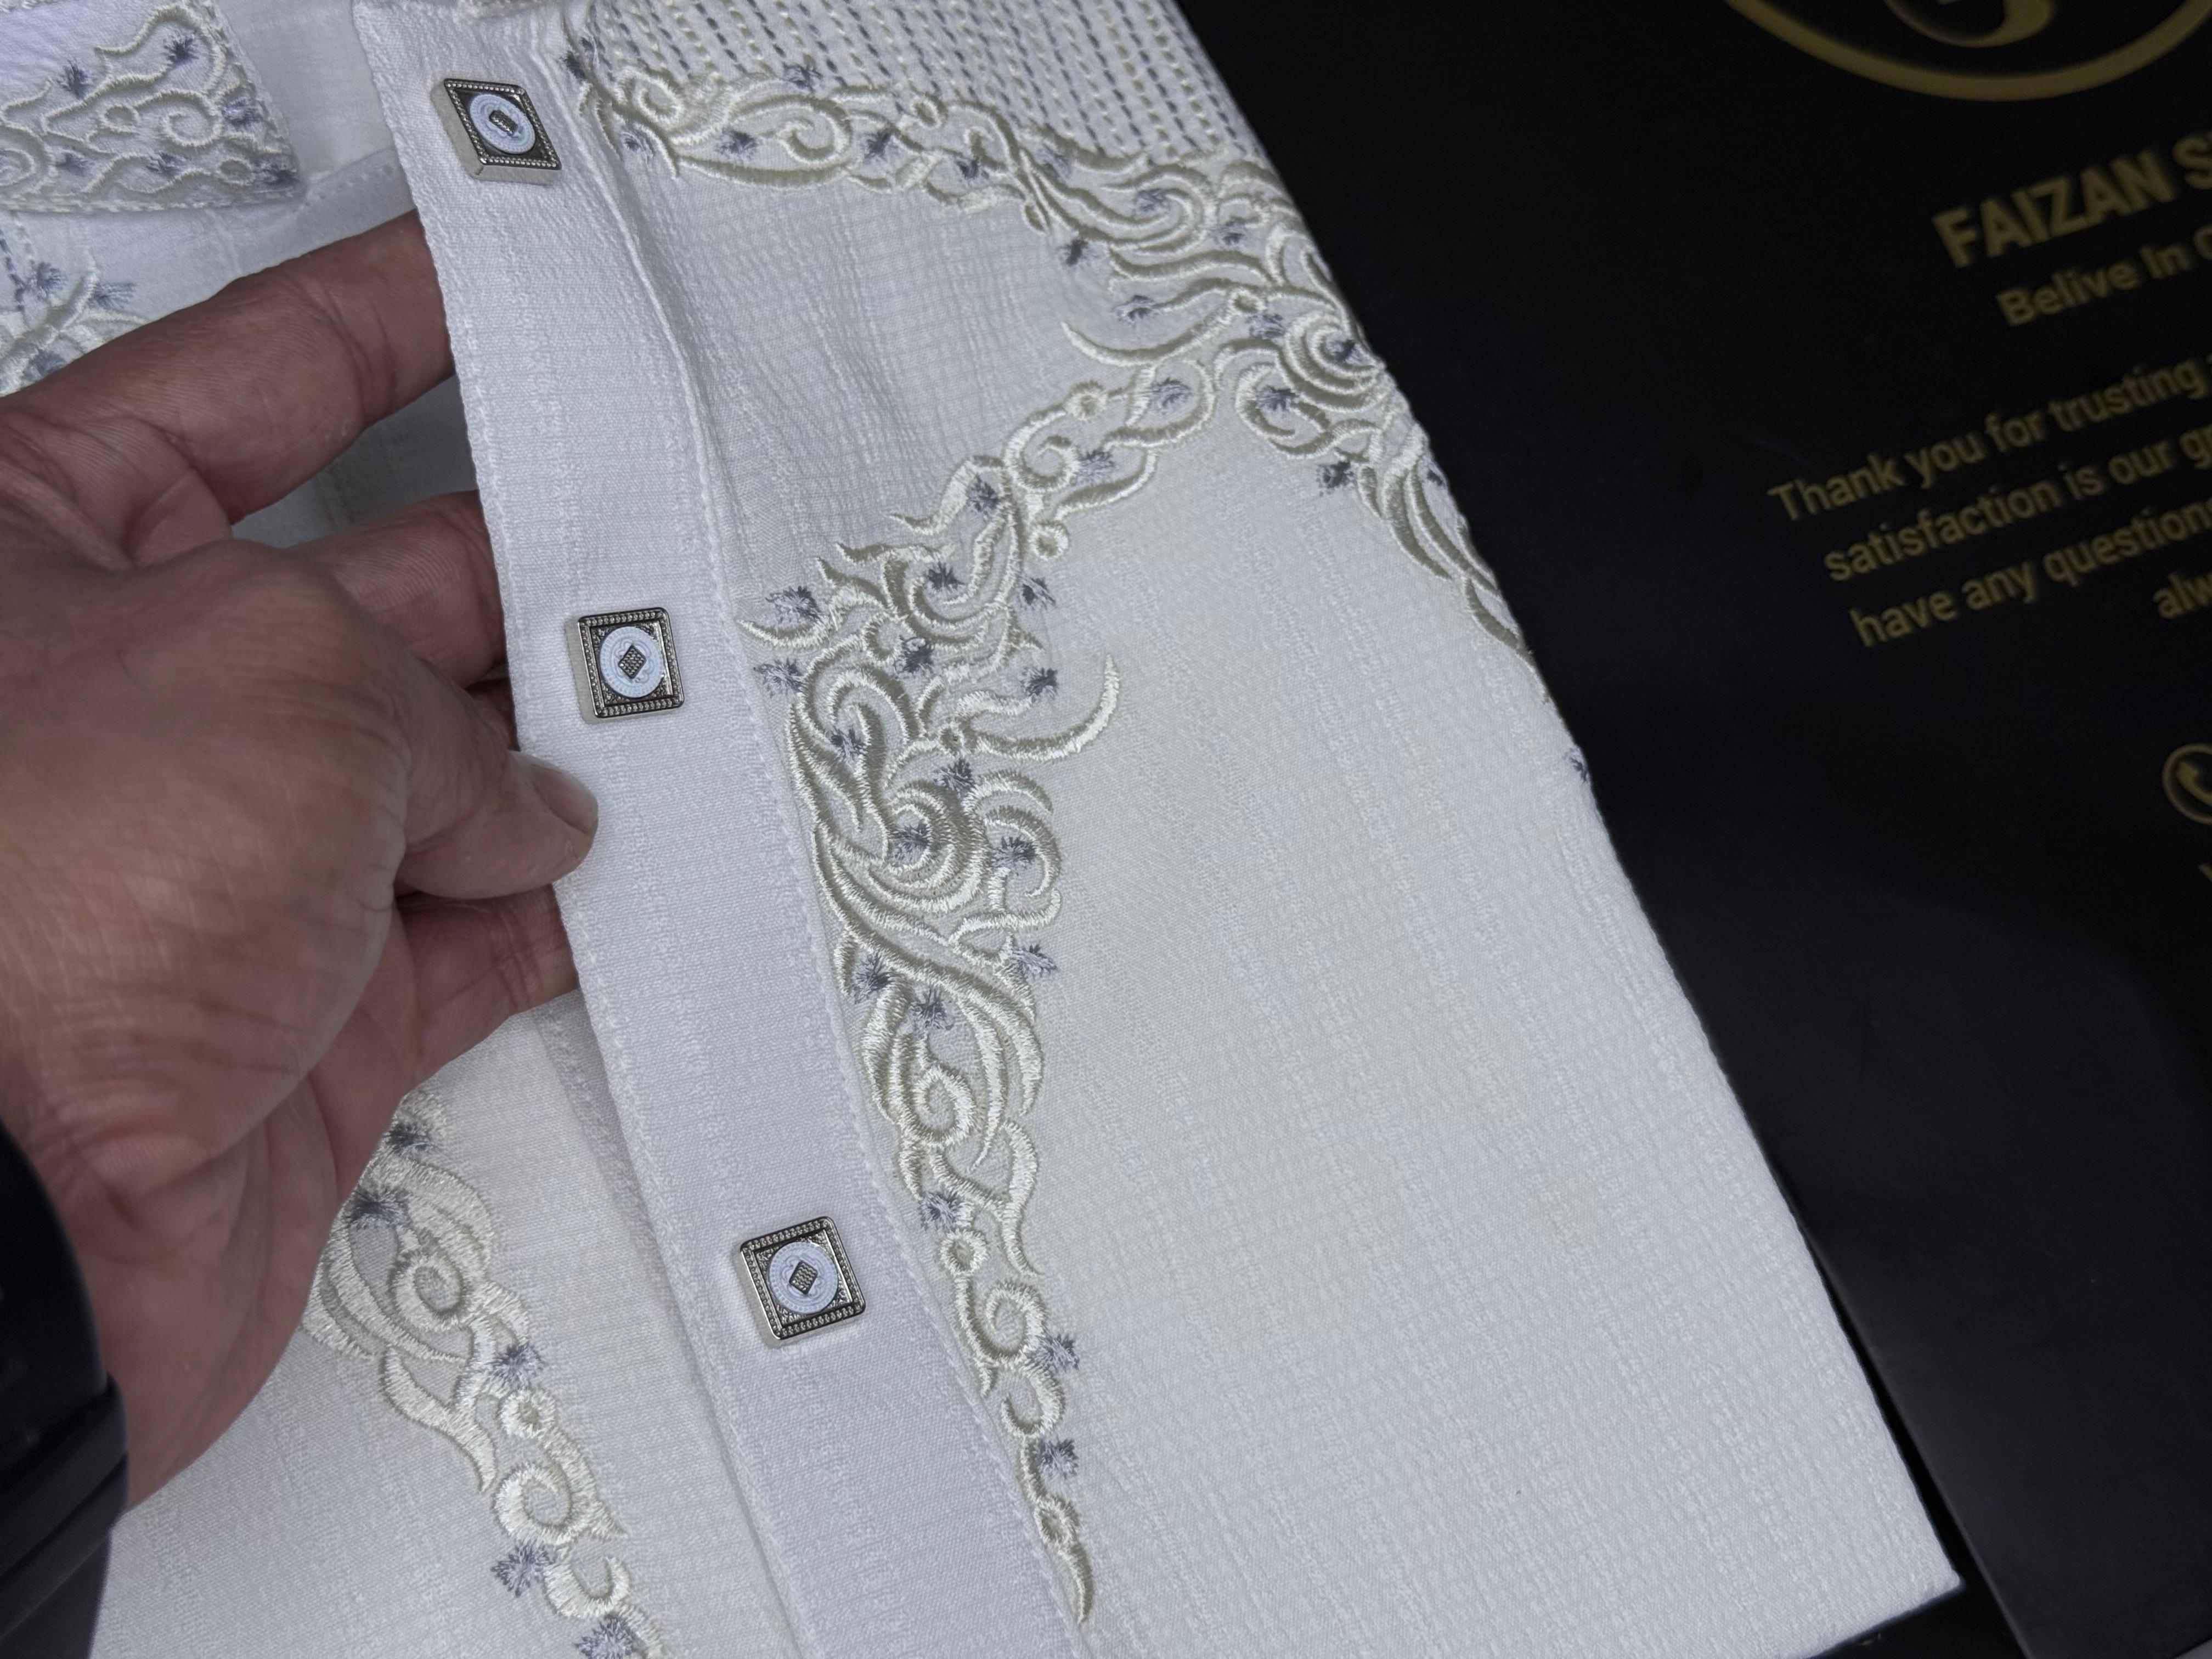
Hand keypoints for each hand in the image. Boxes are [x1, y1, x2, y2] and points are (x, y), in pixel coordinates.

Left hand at [0, 215, 590, 1501]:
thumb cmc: (31, 905)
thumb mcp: (279, 677)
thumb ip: (439, 703)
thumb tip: (524, 799)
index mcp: (40, 547)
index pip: (249, 382)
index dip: (387, 321)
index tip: (494, 279)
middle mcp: (137, 698)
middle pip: (381, 576)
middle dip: (526, 547)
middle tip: (664, 504)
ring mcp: (230, 860)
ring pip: (451, 763)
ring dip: (568, 738)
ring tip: (692, 687)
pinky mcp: (307, 1009)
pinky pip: (479, 929)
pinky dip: (567, 905)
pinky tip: (652, 861)